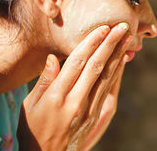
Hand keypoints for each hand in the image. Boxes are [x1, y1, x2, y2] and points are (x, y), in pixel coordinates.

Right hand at [18, 23, 130, 150]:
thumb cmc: (33, 129)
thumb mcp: (30, 106)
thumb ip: (43, 81)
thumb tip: (53, 58)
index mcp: (56, 97)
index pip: (76, 63)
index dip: (91, 43)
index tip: (102, 28)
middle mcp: (75, 103)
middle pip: (95, 67)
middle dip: (109, 44)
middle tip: (121, 27)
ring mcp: (88, 111)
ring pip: (106, 78)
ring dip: (117, 56)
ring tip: (126, 38)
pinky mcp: (96, 117)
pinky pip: (109, 90)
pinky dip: (117, 73)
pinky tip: (122, 60)